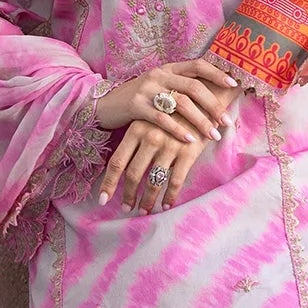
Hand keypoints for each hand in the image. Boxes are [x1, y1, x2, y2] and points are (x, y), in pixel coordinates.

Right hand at [95, 58, 240, 143]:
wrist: (104, 104)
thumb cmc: (138, 100)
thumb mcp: (159, 88)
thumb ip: (180, 89)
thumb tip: (212, 98)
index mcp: (168, 68)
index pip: (198, 65)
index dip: (217, 73)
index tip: (235, 85)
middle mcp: (159, 75)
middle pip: (193, 86)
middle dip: (213, 105)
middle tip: (226, 121)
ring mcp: (146, 89)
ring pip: (181, 103)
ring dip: (200, 120)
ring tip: (213, 135)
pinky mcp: (136, 106)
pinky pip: (162, 118)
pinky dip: (178, 129)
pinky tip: (189, 139)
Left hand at [98, 77, 240, 212]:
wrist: (204, 96)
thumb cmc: (173, 111)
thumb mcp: (150, 120)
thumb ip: (136, 142)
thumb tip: (123, 169)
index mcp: (136, 129)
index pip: (116, 162)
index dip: (109, 183)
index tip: (104, 200)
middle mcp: (149, 138)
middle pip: (133, 175)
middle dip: (129, 196)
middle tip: (128, 208)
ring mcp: (169, 146)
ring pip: (153, 181)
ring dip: (148, 200)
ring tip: (146, 210)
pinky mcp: (187, 152)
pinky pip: (175, 181)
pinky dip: (170, 196)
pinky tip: (166, 204)